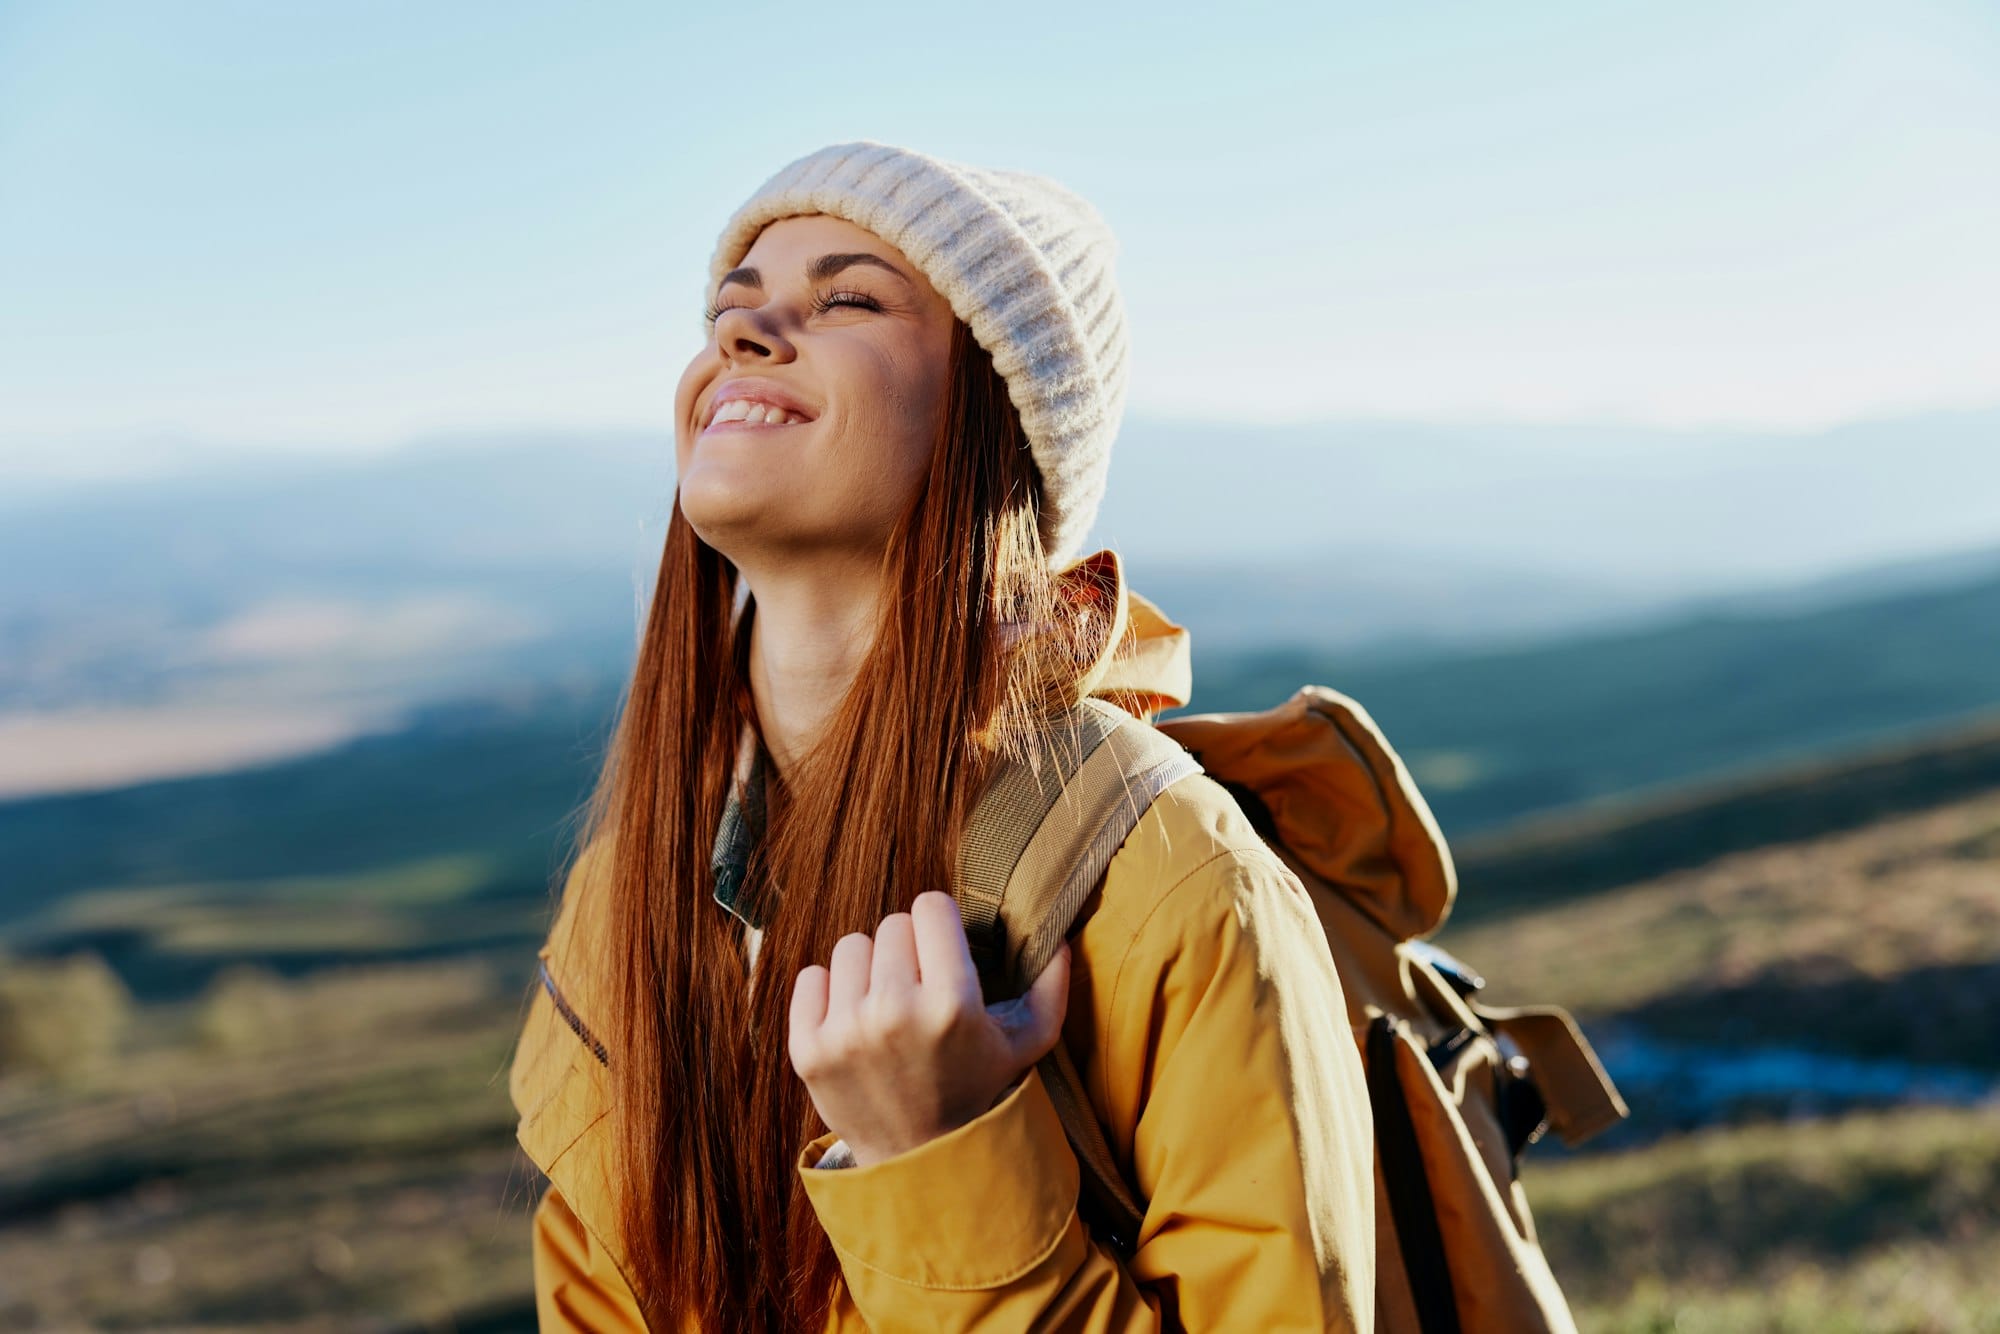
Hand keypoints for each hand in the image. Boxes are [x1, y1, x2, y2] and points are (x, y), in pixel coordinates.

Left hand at [787, 890, 1071, 1166]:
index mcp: (953, 1003)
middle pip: (892, 924)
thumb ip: (1051, 987)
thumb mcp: (1026, 1044)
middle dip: (908, 950)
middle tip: (919, 989)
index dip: (940, 925)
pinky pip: (810, 977)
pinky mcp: (807, 1049)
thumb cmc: (976, 1090)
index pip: (931, 905)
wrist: (921, 1161)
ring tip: (887, 1006)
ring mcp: (845, 1032)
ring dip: (870, 969)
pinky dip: (828, 993)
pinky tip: (853, 1020)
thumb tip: (1059, 937)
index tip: (943, 951)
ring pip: (851, 946)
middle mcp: (895, 1012)